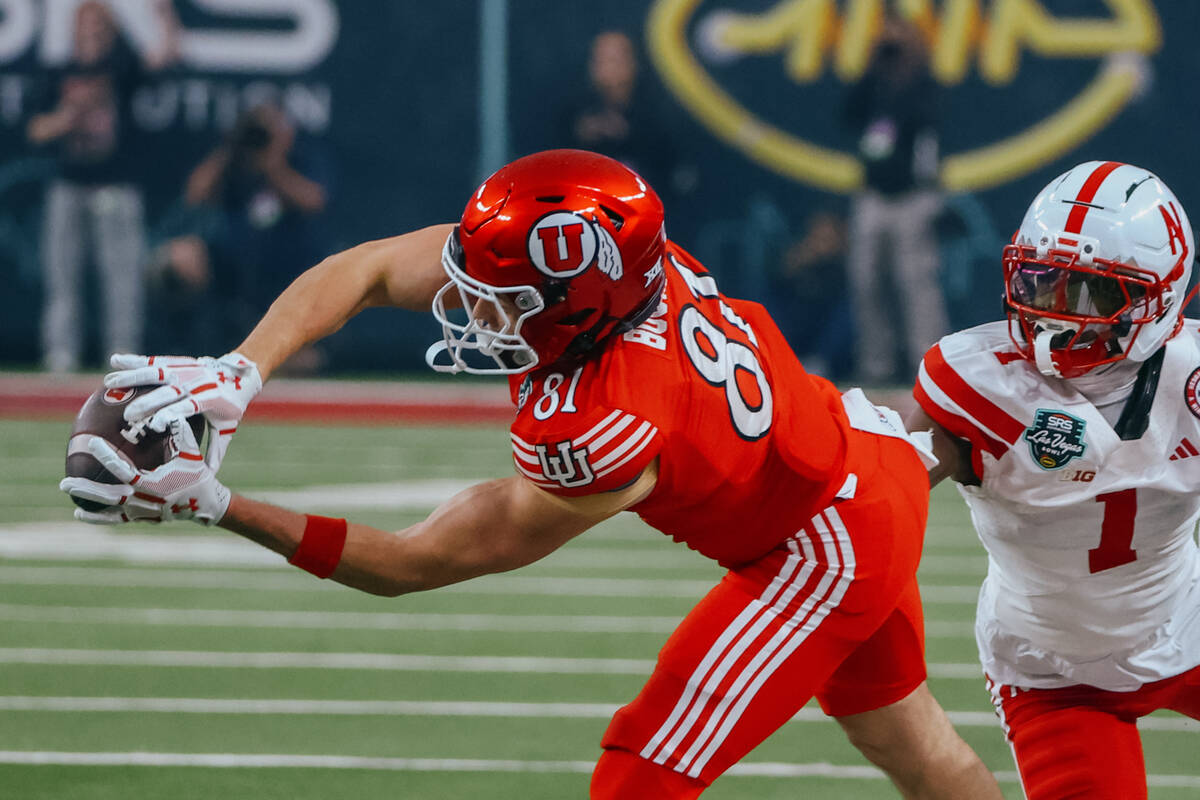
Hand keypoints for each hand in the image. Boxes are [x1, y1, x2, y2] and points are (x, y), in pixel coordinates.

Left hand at [60, 420, 231, 525]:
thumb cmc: (197, 476)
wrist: (205, 504)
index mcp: (153, 485)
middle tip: (64, 482)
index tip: (92, 443)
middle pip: (108, 496)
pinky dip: (97, 518)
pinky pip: (115, 520)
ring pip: (108, 508)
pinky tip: (79, 513)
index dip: (106, 456)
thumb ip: (180, 433)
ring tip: (67, 489)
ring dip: (87, 500)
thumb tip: (167, 414)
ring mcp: (141, 512)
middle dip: (86, 489)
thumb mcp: (191, 453)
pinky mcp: (141, 518)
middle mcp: (144, 501)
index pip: (123, 470)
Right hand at [103, 351, 262, 470]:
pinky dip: (135, 360)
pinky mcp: (179, 362)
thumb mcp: (227, 427)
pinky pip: (155, 361)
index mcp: (208, 399)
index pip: (187, 408)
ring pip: (157, 372)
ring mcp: (187, 370)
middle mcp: (196, 383)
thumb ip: (216, 449)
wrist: (239, 375)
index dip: (171, 415)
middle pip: (168, 392)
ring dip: (133, 377)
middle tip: (128, 415)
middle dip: (148, 402)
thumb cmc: (230, 407)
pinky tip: (114, 361)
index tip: (154, 426)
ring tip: (109, 383)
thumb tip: (209, 474)